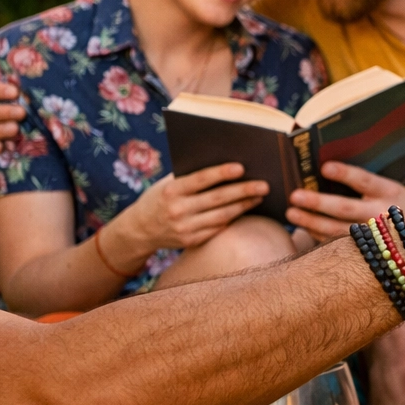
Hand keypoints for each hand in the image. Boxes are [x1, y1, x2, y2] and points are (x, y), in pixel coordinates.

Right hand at [116, 165, 268, 253]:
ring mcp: (185, 228)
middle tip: (265, 185)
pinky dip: (233, 218)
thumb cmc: (159, 198)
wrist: (139, 230)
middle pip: (217, 199)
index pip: (200, 180)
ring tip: (260, 196)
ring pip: (222, 216)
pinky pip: (218, 228)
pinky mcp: (191, 241)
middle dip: (243, 191)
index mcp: (171, 191)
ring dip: (244, 206)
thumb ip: (189, 176)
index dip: (221, 173)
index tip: (241, 167)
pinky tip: (245, 209)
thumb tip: (223, 163)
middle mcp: (177, 210)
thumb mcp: (167, 184)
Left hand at [286, 162, 404, 241]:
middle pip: (346, 208)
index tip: (324, 167)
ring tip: (291, 213)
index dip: (345, 174)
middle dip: (318, 202)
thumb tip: (324, 169)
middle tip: (294, 196)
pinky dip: (319, 236)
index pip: (365, 181)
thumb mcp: (390, 189)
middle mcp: (384, 216)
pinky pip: (338, 245)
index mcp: (391, 193)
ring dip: (311, 222)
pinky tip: (304, 228)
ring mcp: (375, 237)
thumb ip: (366, 183)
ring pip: (338, 231)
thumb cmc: (395, 204)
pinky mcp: (367, 252)